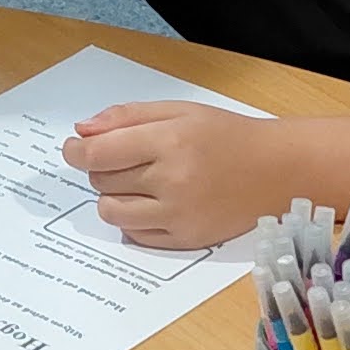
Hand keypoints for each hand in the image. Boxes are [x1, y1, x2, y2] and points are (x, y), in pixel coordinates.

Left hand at [57, 101, 278, 250]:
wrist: (276, 170)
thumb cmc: (226, 136)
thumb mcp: (179, 110)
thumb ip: (128, 117)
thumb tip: (83, 130)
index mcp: (170, 141)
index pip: (99, 153)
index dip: (76, 151)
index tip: (73, 149)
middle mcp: (173, 180)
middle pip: (102, 181)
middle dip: (101, 169)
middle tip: (122, 159)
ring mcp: (179, 213)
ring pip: (112, 211)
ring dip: (112, 196)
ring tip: (135, 184)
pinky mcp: (186, 238)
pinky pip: (136, 234)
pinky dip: (133, 219)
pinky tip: (151, 203)